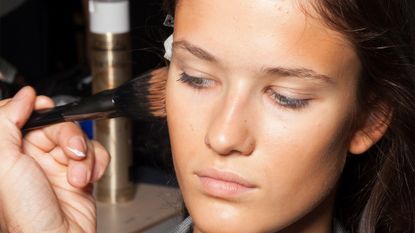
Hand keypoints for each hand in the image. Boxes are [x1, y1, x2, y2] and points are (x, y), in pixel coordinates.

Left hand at [0, 87, 109, 232]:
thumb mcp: (5, 164)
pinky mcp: (80, 173)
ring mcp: (57, 165)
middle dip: (69, 137)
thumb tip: (22, 96)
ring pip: (79, 138)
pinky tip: (87, 179)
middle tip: (71, 152)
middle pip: (57, 125)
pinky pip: (95, 153)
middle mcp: (32, 157)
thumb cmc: (28, 215)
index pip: (21, 115)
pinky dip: (96, 164)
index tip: (45, 107)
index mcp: (9, 152)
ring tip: (77, 176)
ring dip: (84, 156)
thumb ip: (6, 123)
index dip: (36, 109)